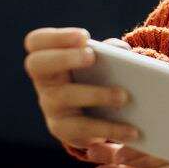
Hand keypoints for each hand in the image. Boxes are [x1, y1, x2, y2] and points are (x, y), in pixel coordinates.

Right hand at [23, 27, 136, 150]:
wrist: (93, 117)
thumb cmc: (96, 79)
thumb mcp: (100, 63)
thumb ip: (111, 52)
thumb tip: (123, 51)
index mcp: (50, 58)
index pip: (36, 42)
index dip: (56, 37)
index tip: (84, 36)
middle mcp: (44, 81)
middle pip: (37, 65)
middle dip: (64, 58)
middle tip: (91, 56)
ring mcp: (50, 107)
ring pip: (63, 97)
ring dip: (95, 94)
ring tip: (124, 96)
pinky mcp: (63, 131)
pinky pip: (83, 129)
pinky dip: (110, 128)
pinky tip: (132, 130)